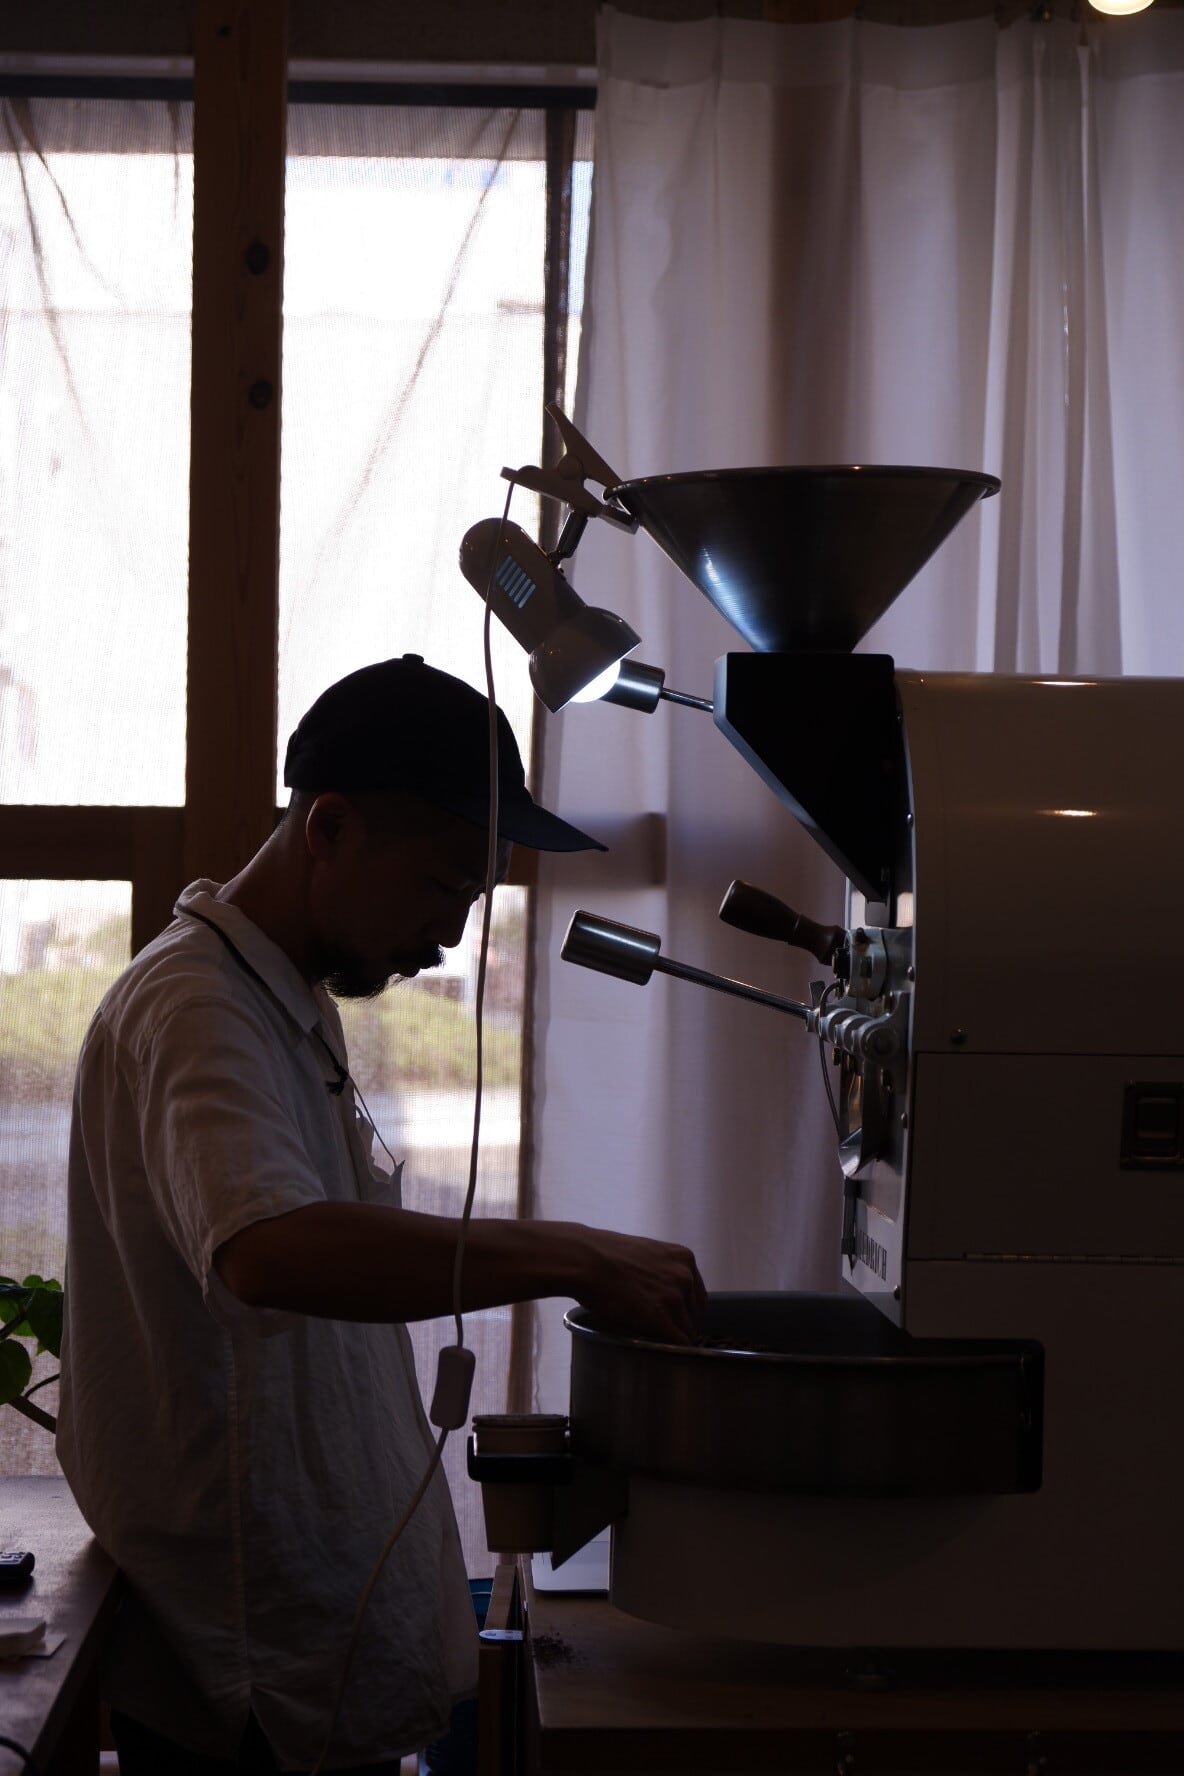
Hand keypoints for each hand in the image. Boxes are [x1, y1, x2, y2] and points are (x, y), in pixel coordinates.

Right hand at [568, 1224, 707, 1345]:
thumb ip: (663, 1270)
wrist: (585, 1260)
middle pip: (696, 1315)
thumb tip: (664, 1291)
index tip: (675, 1319)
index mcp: (684, 1258)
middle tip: (661, 1331)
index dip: (687, 1310)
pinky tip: (658, 1349)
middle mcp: (685, 1276)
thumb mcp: (646, 1253)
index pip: (698, 1295)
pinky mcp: (660, 1318)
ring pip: (688, 1331)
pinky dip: (670, 1349)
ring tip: (654, 1339)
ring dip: (673, 1338)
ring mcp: (674, 1297)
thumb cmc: (605, 1255)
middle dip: (681, 1324)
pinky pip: (678, 1343)